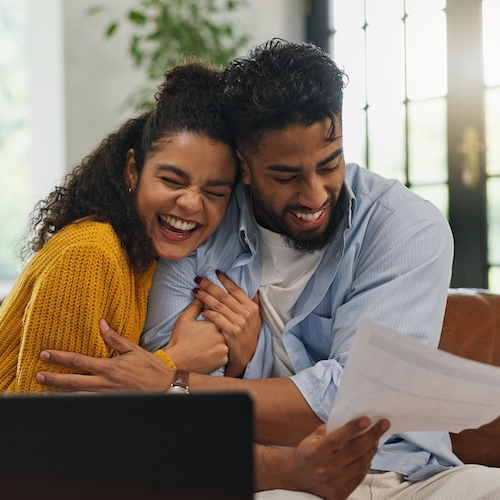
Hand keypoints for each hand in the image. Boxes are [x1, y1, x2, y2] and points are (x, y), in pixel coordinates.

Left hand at [36, 319, 173, 391]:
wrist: (164, 388)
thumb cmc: (150, 368)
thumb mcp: (133, 349)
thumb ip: (115, 338)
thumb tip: (101, 323)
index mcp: (109, 367)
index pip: (78, 361)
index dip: (60, 358)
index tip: (45, 354)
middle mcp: (104, 383)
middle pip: (72, 382)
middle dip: (53, 378)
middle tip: (37, 375)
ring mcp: (106, 396)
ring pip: (78, 396)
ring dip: (60, 395)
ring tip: (44, 394)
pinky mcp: (110, 403)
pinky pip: (89, 404)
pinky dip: (77, 403)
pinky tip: (68, 403)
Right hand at [165, 298, 228, 372]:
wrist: (176, 363)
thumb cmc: (179, 340)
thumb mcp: (185, 319)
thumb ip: (195, 305)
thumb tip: (201, 294)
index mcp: (215, 323)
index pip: (222, 316)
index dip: (215, 319)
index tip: (208, 324)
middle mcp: (223, 336)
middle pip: (226, 328)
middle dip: (220, 329)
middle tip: (207, 335)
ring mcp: (225, 349)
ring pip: (228, 341)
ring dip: (222, 341)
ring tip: (208, 344)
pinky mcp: (224, 360)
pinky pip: (226, 354)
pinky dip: (221, 353)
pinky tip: (211, 352)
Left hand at [194, 271, 260, 376]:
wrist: (245, 357)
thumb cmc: (248, 336)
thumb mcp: (256, 319)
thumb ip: (254, 304)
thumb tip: (254, 290)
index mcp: (252, 307)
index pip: (236, 289)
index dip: (224, 280)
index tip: (215, 272)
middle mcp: (247, 313)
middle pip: (224, 295)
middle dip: (209, 285)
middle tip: (198, 279)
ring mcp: (240, 322)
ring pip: (218, 305)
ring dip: (205, 297)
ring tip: (195, 291)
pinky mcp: (231, 332)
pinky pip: (217, 318)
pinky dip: (208, 312)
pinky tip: (201, 309)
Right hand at [284, 417, 389, 499]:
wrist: (296, 478)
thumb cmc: (307, 453)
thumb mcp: (313, 437)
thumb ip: (332, 429)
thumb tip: (354, 420)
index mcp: (315, 452)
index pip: (338, 438)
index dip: (353, 428)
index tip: (367, 419)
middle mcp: (325, 469)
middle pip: (355, 450)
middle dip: (372, 435)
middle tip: (384, 424)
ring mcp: (333, 483)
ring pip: (361, 464)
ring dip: (372, 449)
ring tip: (376, 438)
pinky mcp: (340, 494)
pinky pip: (359, 476)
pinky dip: (367, 463)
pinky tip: (368, 453)